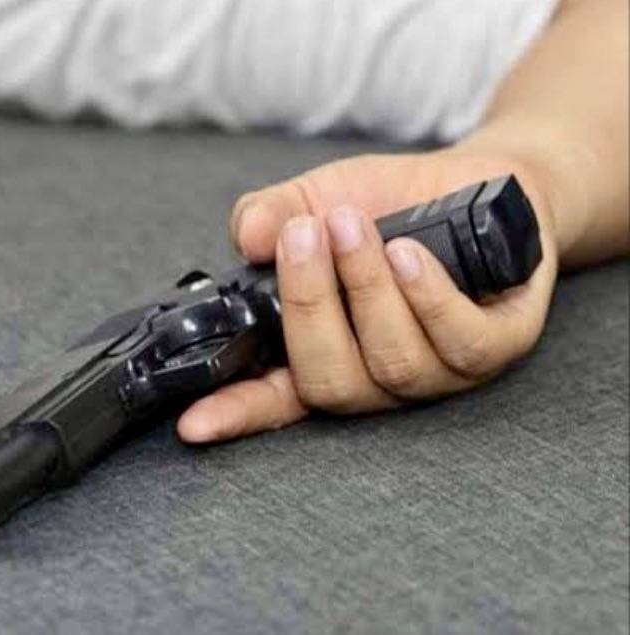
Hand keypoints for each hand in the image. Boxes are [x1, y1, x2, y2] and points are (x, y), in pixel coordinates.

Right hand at [177, 151, 559, 442]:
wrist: (475, 180)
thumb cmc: (387, 203)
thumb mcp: (314, 198)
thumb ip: (269, 215)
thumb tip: (250, 237)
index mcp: (323, 353)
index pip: (272, 398)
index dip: (234, 414)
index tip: (193, 424)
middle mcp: (375, 377)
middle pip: (329, 380)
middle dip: (309, 305)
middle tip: (303, 236)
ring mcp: (435, 372)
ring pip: (392, 360)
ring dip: (365, 288)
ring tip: (353, 226)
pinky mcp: (495, 350)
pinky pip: (459, 344)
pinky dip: (428, 297)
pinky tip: (409, 255)